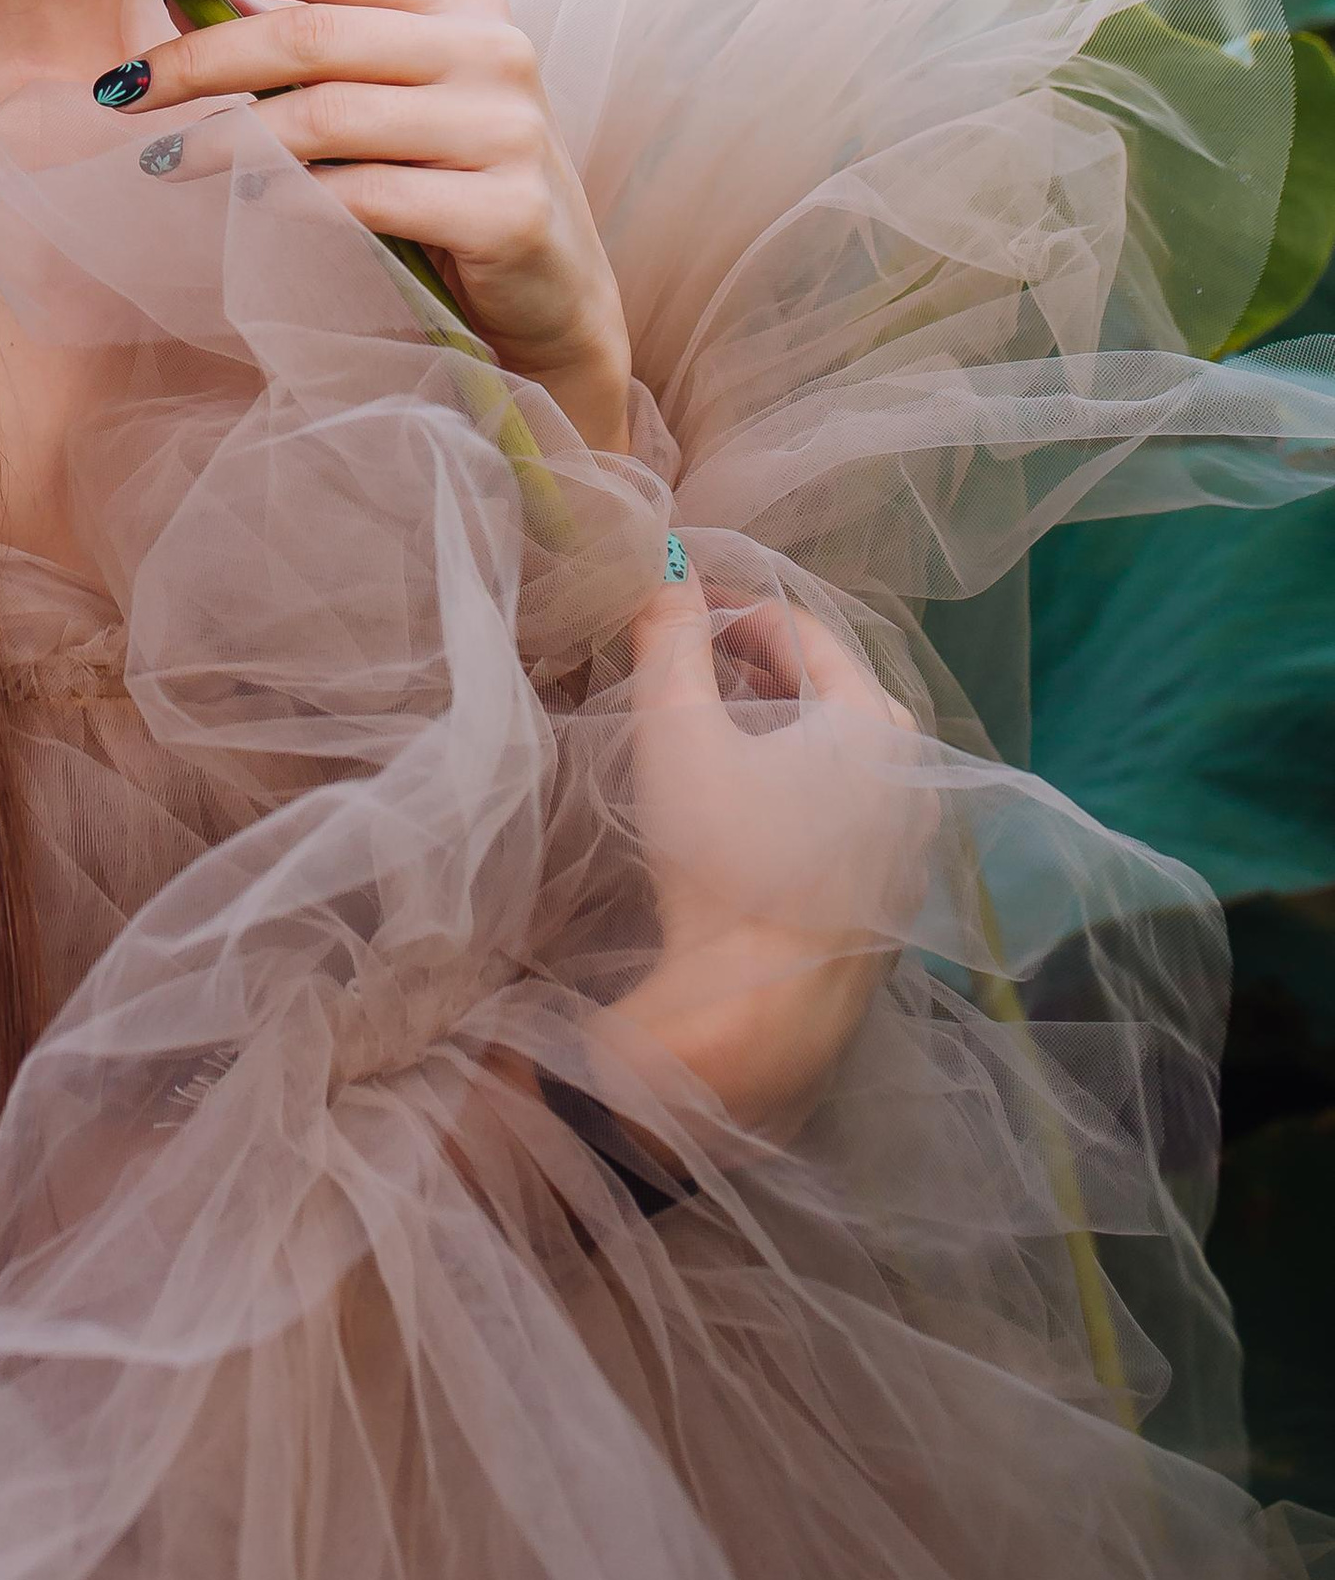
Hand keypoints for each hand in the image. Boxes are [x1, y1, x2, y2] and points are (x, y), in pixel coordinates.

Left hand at [103, 0, 630, 453]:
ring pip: (328, 118)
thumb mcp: (387, 95)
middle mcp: (492, 47)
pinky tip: (251, 204)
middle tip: (120, 89)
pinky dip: (292, 198)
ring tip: (163, 162)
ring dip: (225, 141)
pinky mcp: (505, 211)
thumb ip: (304, 46)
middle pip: (314, 36)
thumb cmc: (446, 180)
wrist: (551, 294)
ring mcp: (505, 128)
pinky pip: (364, 197)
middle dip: (201, 59)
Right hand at [594, 571, 939, 1141]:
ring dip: (784, 724)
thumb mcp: (677, 732)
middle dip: (758, 664)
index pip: (799, 629)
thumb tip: (665, 568)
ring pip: (845, 748)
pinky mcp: (899, 892)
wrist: (763, 1011)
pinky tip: (756, 806)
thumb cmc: (723, 861)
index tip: (674, 616)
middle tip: (690, 666)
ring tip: (718, 730)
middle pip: (830, 684)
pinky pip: (854, 805)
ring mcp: (914, 837)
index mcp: (875, 717)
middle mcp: (916, 768)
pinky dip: (807, 784)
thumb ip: (669, 637)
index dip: (728, 611)